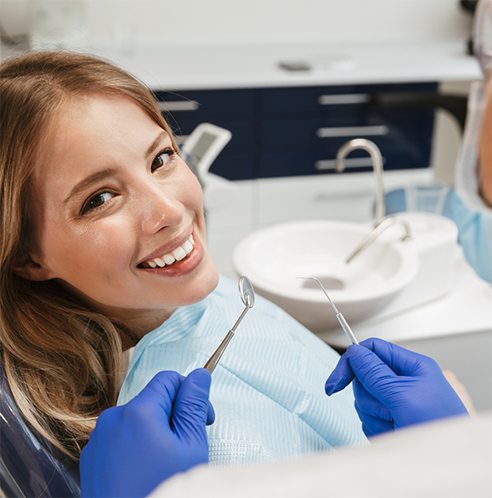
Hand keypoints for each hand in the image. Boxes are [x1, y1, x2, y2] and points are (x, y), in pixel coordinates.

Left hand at [80, 368, 214, 497]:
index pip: (169, 379)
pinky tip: (144, 471)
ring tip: (164, 463)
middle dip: (173, 415)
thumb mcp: (190, 447)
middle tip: (186, 445)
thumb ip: (194, 405)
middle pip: (153, 399)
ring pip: (137, 419)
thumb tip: (200, 374)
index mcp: (139, 411)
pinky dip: (135, 446)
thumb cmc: (161, 490)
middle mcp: (113, 418)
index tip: (201, 417)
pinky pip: (119, 438)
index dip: (190, 393)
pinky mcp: (91, 457)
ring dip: (154, 431)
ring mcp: (98, 439)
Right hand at [325, 338, 467, 436]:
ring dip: (374, 416)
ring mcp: (397, 402)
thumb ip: (374, 373)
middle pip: (365, 378)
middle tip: (387, 409)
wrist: (447, 461)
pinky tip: (394, 433)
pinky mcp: (392, 420)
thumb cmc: (439, 427)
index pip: (373, 350)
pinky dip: (377, 429)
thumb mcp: (403, 396)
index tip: (338, 380)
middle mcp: (403, 382)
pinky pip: (369, 419)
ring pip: (365, 401)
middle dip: (369, 397)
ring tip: (396, 424)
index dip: (352, 361)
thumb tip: (354, 352)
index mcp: (411, 367)